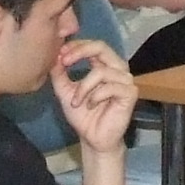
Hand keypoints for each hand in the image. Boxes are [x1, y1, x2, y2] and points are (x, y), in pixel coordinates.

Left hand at [53, 37, 136, 155]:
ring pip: (101, 71)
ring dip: (83, 87)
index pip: (92, 45)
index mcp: (104, 65)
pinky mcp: (130, 93)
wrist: (93, 139)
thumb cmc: (83, 115)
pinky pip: (110, 87)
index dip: (76, 45)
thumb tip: (54, 55)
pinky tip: (90, 106)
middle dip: (80, 51)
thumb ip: (59, 73)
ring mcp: (125, 80)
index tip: (59, 53)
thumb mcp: (65, 91)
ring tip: (76, 102)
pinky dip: (95, 96)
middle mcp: (117, 69)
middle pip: (101, 47)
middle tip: (64, 61)